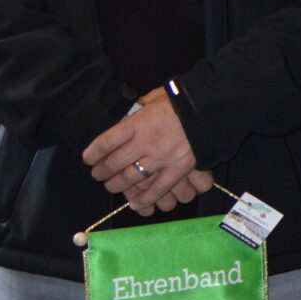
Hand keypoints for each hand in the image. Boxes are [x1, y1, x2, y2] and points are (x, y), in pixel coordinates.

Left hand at [84, 90, 204, 213]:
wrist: (212, 107)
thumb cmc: (182, 100)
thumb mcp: (155, 97)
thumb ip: (139, 107)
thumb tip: (130, 112)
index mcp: (138, 123)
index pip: (105, 143)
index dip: (92, 154)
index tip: (88, 159)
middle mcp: (146, 142)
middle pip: (114, 163)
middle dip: (101, 172)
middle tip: (98, 174)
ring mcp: (162, 158)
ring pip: (131, 178)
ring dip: (117, 185)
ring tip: (112, 185)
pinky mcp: (178, 169)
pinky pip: (158, 189)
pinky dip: (144, 199)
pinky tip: (134, 203)